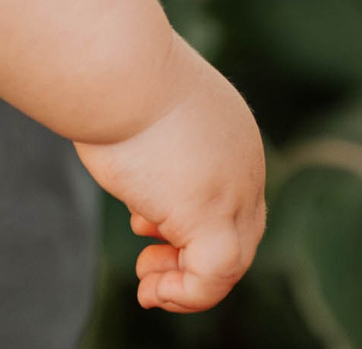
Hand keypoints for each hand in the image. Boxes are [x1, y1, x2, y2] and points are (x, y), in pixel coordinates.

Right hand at [77, 43, 267, 312]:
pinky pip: (215, 277)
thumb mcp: (144, 114)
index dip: (193, 224)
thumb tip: (132, 162)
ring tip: (148, 285)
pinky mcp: (212, 215)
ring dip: (187, 285)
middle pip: (240, 232)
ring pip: (232, 262)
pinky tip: (152, 290)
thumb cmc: (116, 79)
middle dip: (192, 257)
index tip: (144, 229)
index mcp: (232, 134)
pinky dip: (187, 295)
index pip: (233, 197)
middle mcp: (244, 162)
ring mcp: (233, 190)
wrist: (119, 67)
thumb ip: (154, 145)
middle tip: (147, 264)